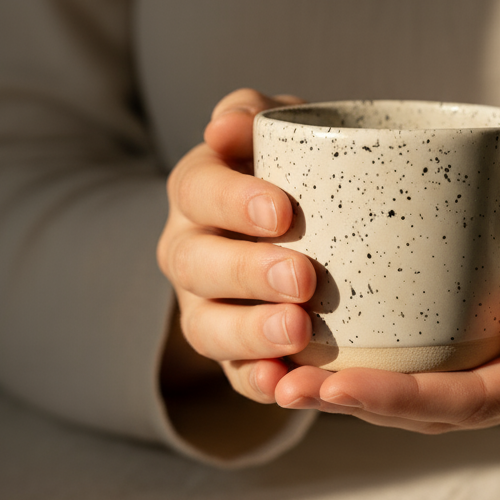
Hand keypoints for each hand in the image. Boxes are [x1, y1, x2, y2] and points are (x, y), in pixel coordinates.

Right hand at [157, 88, 316, 399]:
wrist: (311, 221)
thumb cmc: (296, 165)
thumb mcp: (280, 128)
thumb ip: (255, 114)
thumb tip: (225, 126)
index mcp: (197, 189)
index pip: (198, 191)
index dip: (233, 202)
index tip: (283, 212)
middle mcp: (188, 250)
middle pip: (196, 265)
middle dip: (246, 274)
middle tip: (302, 278)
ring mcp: (204, 306)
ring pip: (207, 328)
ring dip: (249, 334)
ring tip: (297, 333)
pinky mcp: (232, 354)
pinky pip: (234, 376)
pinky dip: (256, 383)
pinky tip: (284, 385)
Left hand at [265, 164, 499, 432]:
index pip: (473, 400)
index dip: (401, 398)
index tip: (334, 384)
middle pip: (434, 412)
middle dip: (355, 402)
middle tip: (280, 383)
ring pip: (424, 398)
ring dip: (352, 391)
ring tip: (279, 374)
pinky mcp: (491, 344)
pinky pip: (431, 368)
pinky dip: (375, 365)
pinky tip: (320, 349)